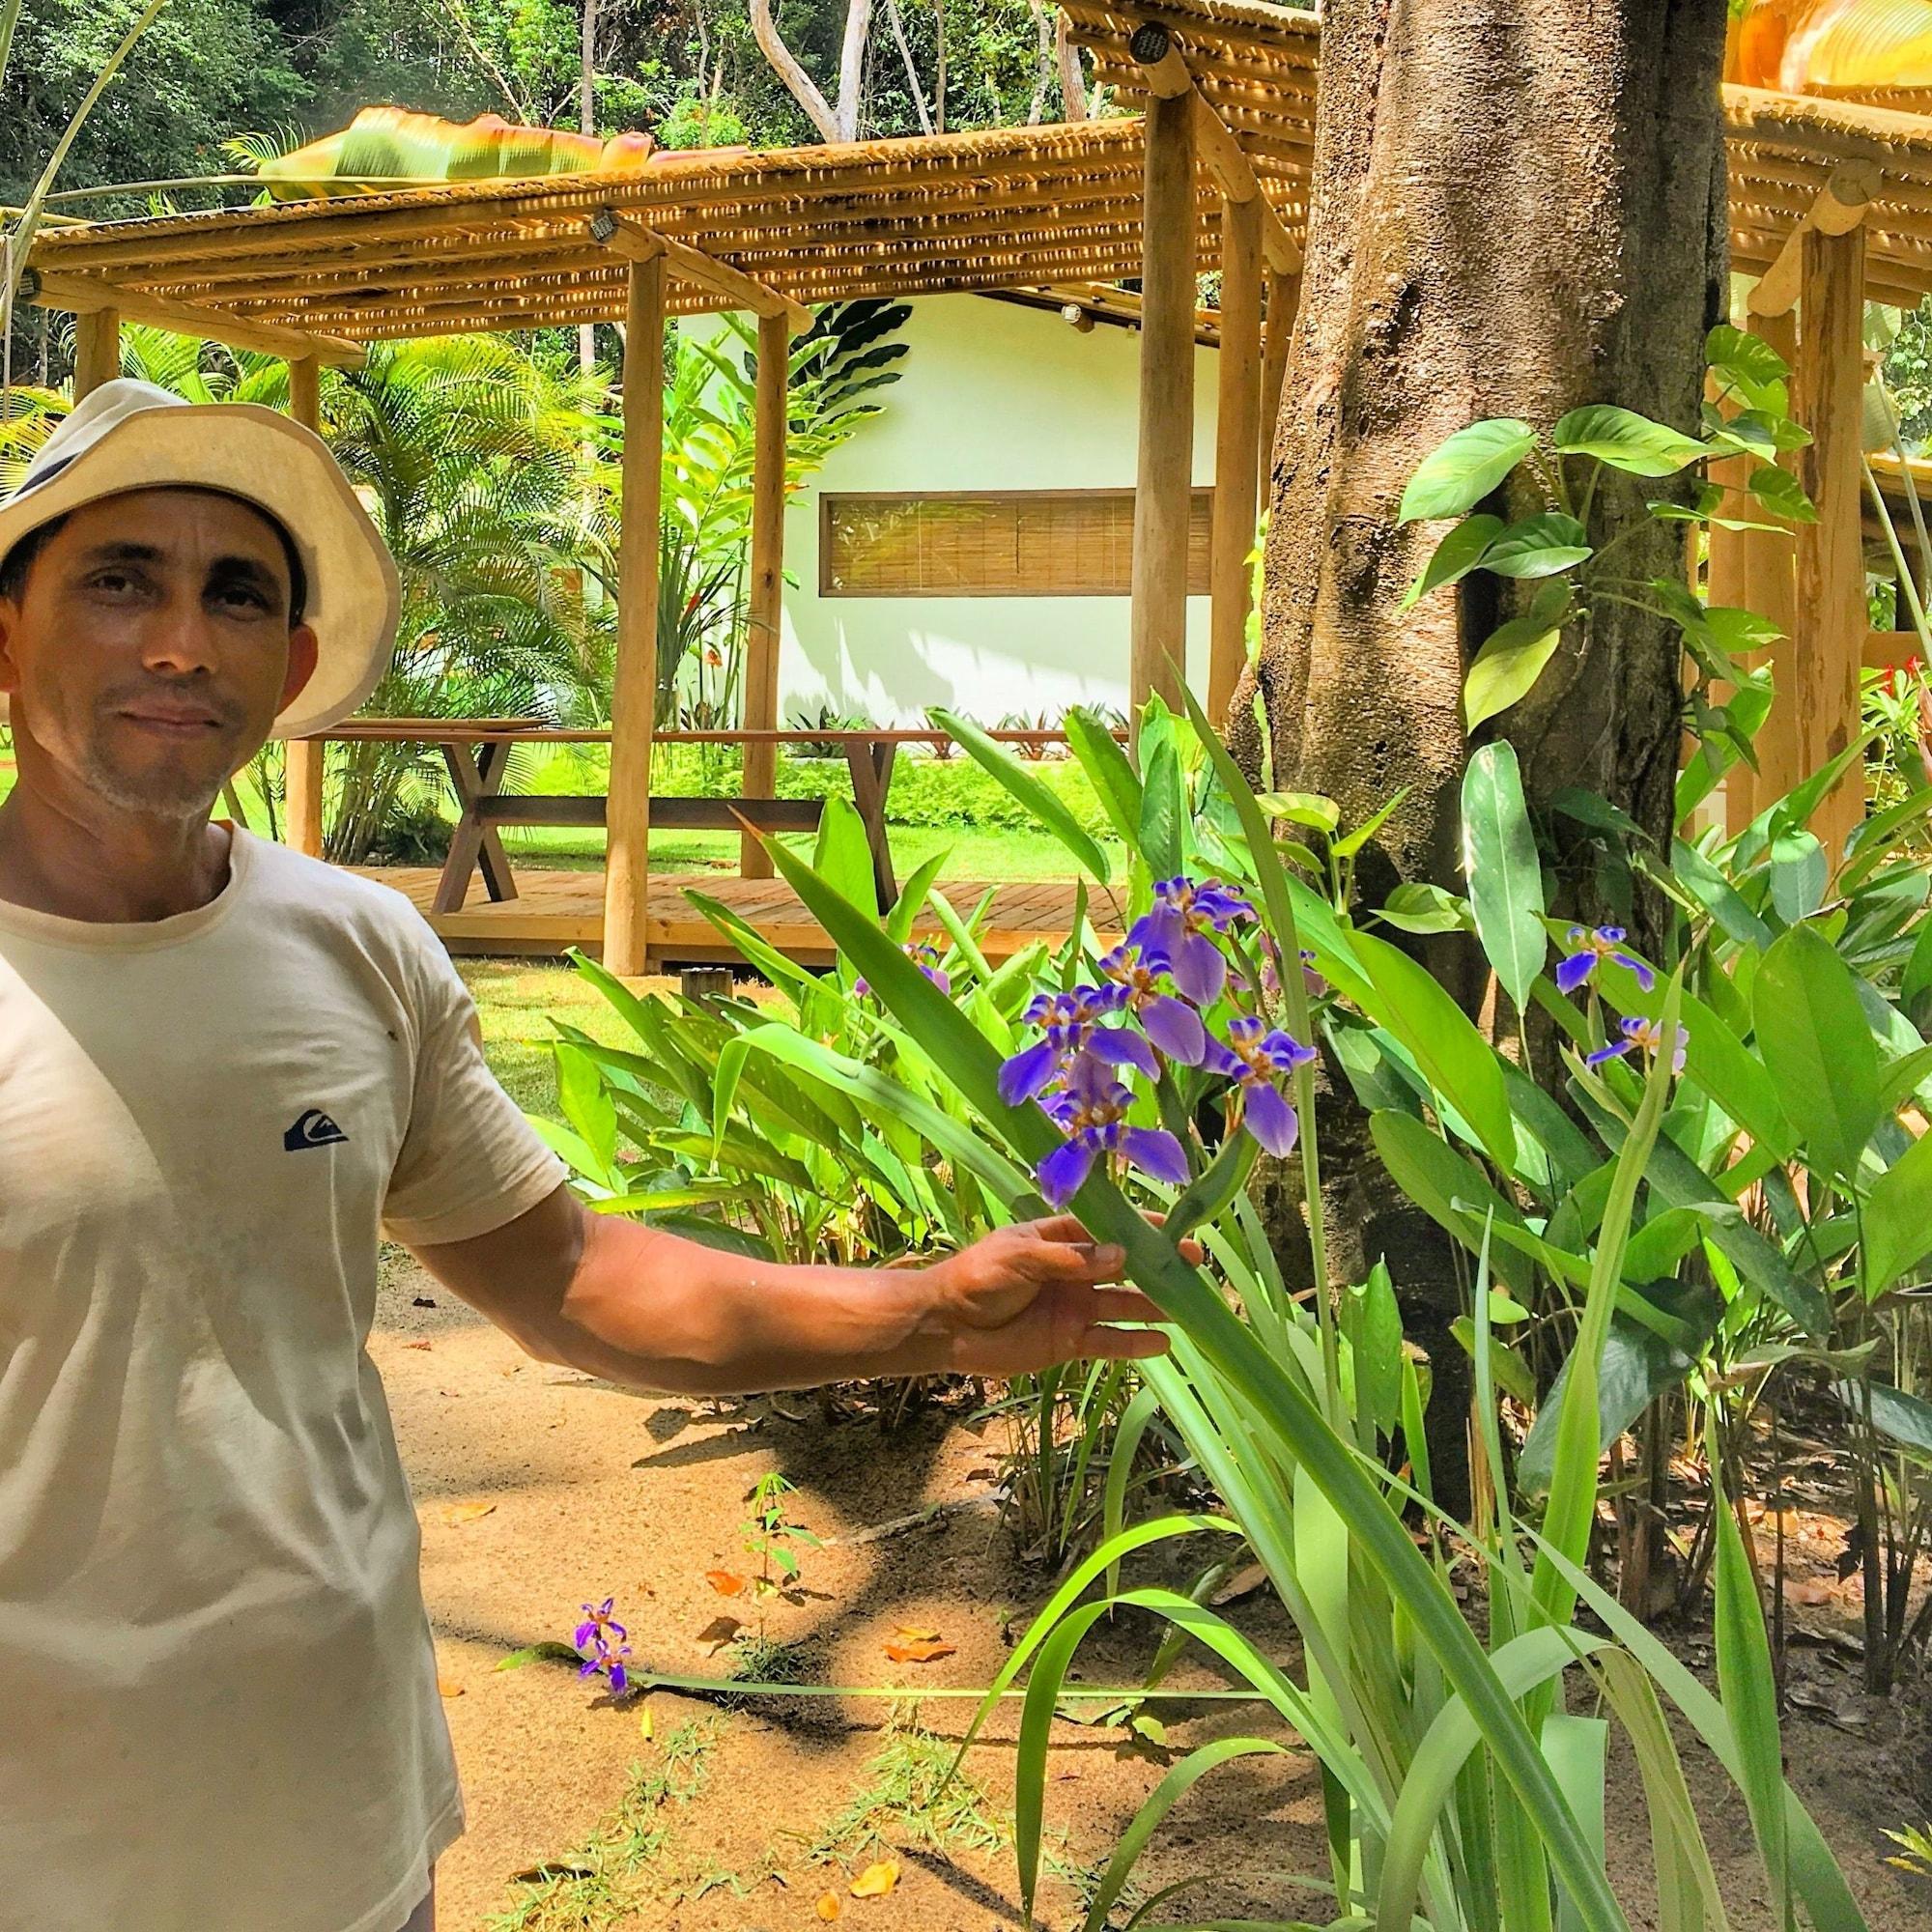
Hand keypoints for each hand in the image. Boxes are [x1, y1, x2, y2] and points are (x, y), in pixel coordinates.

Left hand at [919, 1215, 1191, 1378]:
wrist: (945, 1326)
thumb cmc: (976, 1277)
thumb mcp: (1019, 1256)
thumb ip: (1069, 1258)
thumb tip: (1120, 1255)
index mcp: (1059, 1240)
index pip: (1108, 1229)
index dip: (1141, 1229)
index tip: (1176, 1231)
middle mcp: (1074, 1272)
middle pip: (1125, 1267)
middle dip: (1158, 1266)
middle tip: (1194, 1266)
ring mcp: (1075, 1307)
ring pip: (1124, 1304)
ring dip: (1155, 1304)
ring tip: (1190, 1306)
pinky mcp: (1070, 1342)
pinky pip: (1109, 1341)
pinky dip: (1135, 1343)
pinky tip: (1164, 1343)